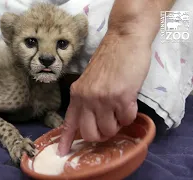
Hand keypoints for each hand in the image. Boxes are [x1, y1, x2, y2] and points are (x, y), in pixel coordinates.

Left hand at [57, 33, 151, 155]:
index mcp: (76, 94)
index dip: (66, 140)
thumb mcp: (90, 81)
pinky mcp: (121, 97)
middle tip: (109, 125)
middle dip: (101, 135)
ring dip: (117, 123)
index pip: (69, 122)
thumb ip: (86, 99)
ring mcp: (103, 98)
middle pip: (90, 134)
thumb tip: (90, 121)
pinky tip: (129, 100)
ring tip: (120, 107)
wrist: (124, 39)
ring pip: (109, 130)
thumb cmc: (109, 60)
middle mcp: (86, 98)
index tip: (62, 153)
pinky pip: (126, 120)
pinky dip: (130, 114)